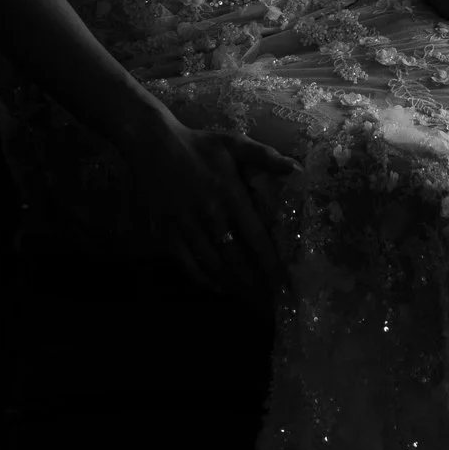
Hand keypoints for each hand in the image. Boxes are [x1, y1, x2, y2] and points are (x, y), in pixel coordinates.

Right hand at [127, 115, 297, 303]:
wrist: (151, 143)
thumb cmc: (198, 145)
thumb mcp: (233, 143)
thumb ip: (264, 156)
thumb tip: (297, 168)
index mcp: (229, 195)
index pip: (256, 239)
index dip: (270, 266)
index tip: (284, 288)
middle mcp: (209, 215)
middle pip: (235, 261)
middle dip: (254, 286)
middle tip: (269, 306)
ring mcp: (185, 226)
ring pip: (211, 265)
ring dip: (232, 285)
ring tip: (249, 299)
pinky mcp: (166, 231)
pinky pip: (186, 263)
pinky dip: (202, 278)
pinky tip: (216, 287)